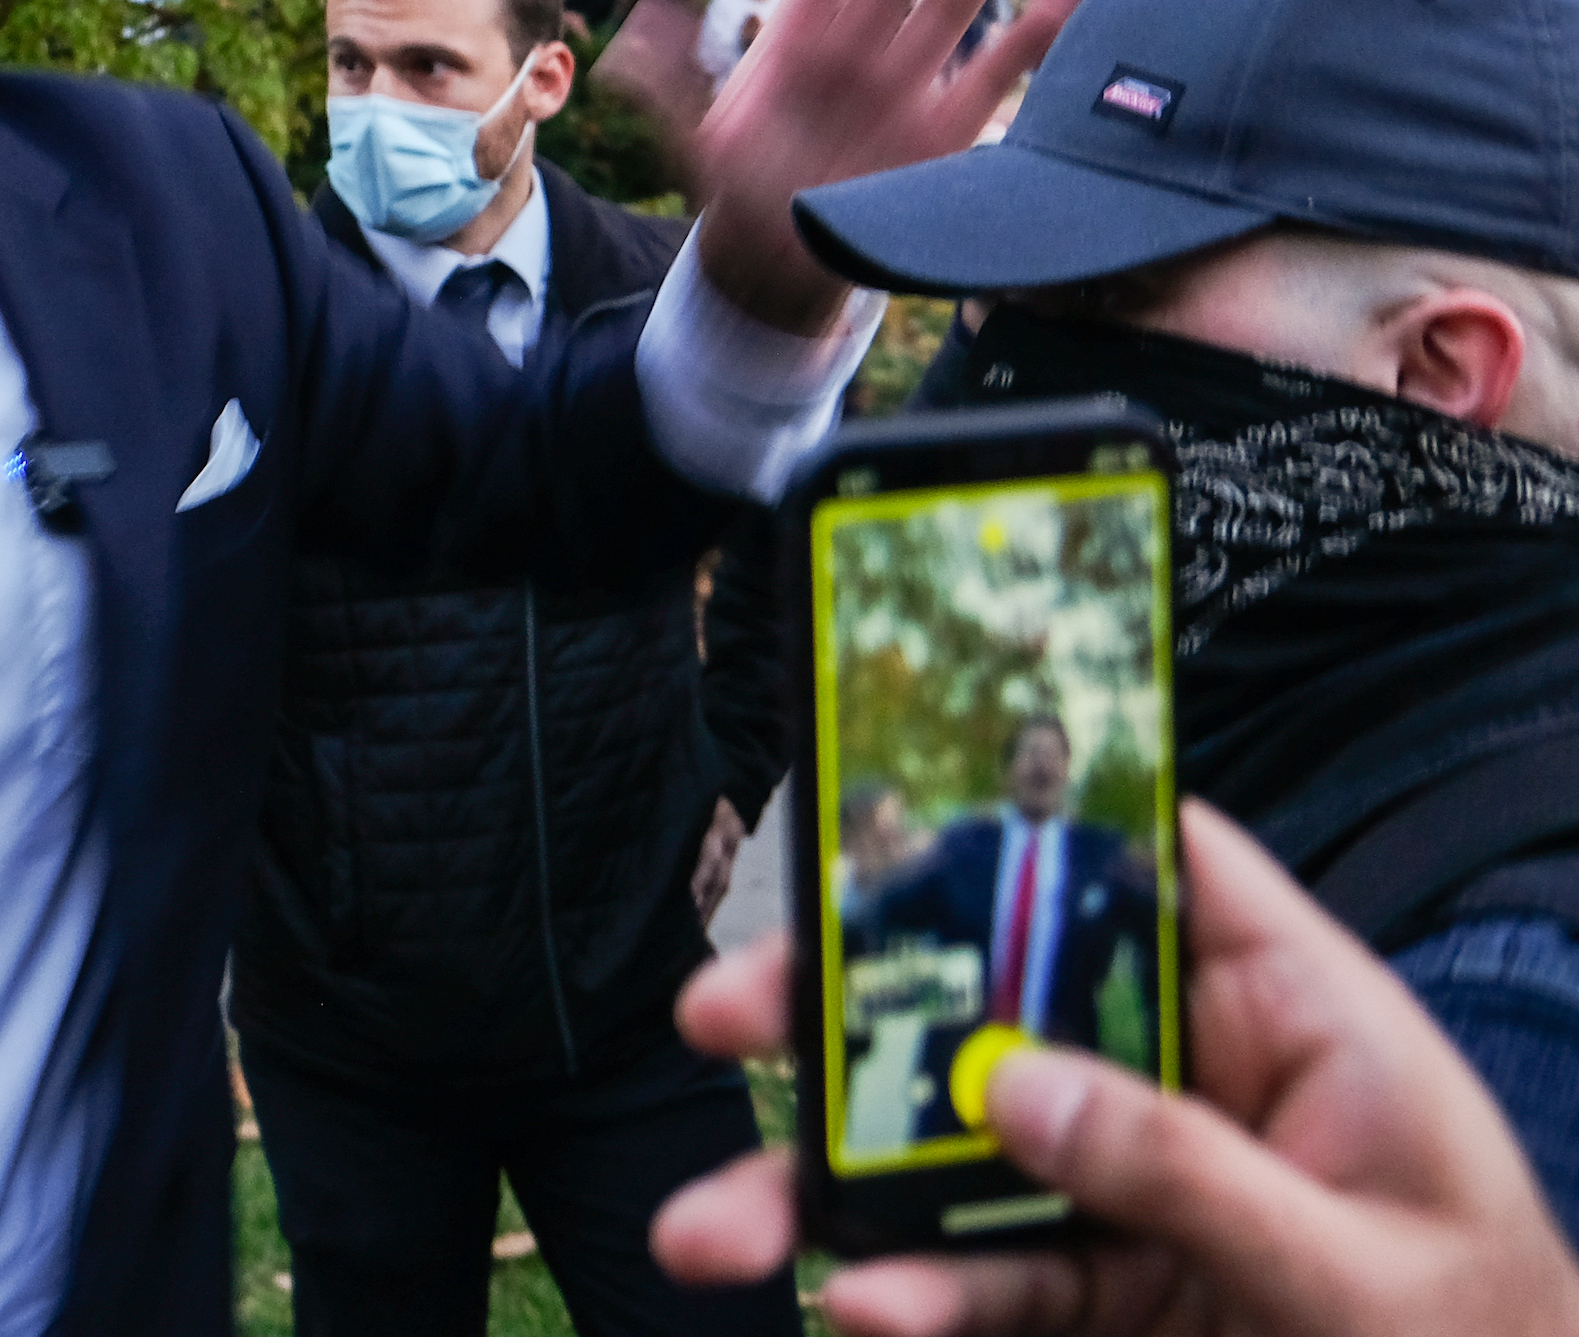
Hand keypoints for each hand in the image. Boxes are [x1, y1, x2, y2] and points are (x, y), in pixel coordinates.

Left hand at [603, 0, 1082, 333]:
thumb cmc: (731, 191)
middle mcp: (861, 43)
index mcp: (801, 32)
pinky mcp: (944, 130)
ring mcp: (906, 80)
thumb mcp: (691, 138)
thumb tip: (627, 41)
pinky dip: (1038, 30)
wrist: (779, 261)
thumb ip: (666, 89)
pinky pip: (998, 70)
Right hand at [653, 802, 1578, 1335]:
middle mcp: (1196, 1082)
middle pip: (1001, 1003)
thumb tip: (1012, 1084)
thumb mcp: (1371, 1273)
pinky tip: (866, 1312)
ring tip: (717, 1231)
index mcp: (1293, 1017)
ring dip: (829, 1191)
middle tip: (720, 1018)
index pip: (1149, 861)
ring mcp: (1144, 1194)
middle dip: (846, 1014)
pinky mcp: (1116, 1297)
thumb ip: (1192, 1173)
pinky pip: (993, 1282)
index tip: (875, 803)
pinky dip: (920, 1298)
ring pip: (959, 1160)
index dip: (1016, 810)